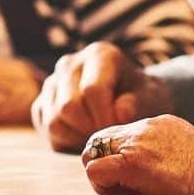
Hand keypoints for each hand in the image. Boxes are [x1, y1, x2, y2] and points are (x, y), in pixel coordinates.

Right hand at [31, 41, 172, 151]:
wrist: (130, 96)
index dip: (106, 117)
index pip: (92, 90)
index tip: (119, 130)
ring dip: (77, 137)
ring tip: (97, 137)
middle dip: (90, 130)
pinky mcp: (43, 100)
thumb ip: (137, 103)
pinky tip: (84, 137)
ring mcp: (53, 81)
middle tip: (108, 138)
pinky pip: (45, 126)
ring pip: (53, 119)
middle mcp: (70, 63)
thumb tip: (120, 114)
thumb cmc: (142, 96)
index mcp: (99, 54)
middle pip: (69, 106)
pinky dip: (64, 140)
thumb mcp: (150, 96)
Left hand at [79, 114, 193, 194]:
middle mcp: (145, 126)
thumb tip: (157, 167)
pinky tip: (127, 194)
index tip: (138, 176)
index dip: (122, 155)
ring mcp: (136, 142)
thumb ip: (168, 150)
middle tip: (126, 185)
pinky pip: (95, 171)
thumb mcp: (190, 152)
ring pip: (93, 152)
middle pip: (102, 138)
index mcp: (161, 123)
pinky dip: (103, 186)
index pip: (123, 133)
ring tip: (128, 191)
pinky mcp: (130, 163)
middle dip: (107, 163)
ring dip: (104, 175)